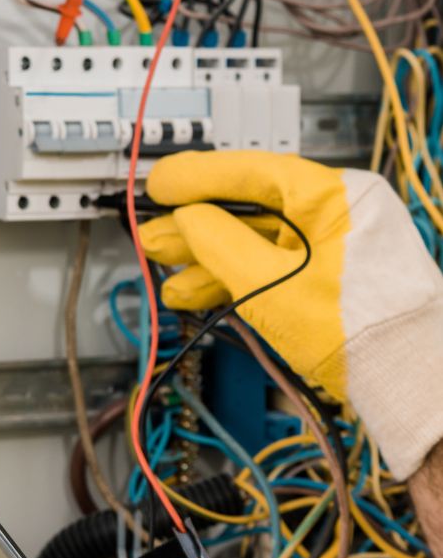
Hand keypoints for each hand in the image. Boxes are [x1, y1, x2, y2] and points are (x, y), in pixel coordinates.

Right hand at [139, 150, 442, 482]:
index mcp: (336, 196)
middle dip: (195, 227)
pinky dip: (233, 280)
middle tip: (153, 234)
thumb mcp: (271, 284)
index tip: (160, 183)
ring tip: (167, 274)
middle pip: (250, 210)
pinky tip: (197, 291)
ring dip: (207, 260)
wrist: (405, 387)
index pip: (254, 171)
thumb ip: (219, 244)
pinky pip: (271, 268)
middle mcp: (336, 214)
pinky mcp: (326, 280)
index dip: (198, 178)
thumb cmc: (362, 333)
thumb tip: (186, 220)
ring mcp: (332, 249)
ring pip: (255, 243)